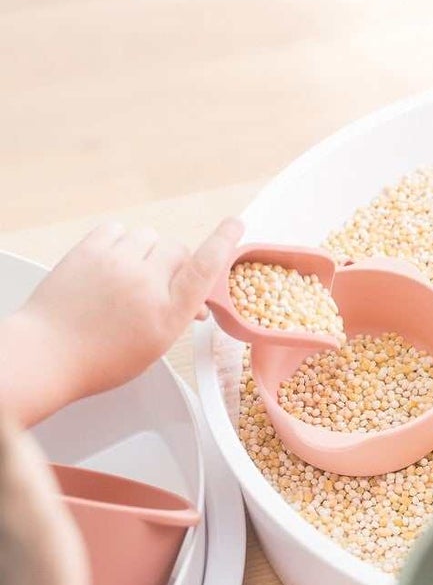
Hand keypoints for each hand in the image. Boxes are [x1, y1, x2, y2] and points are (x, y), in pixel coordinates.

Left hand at [2, 218, 242, 424]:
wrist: (46, 354)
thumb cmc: (98, 359)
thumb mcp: (152, 347)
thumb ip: (175, 317)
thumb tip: (194, 302)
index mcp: (167, 313)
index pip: (205, 268)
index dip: (223, 242)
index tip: (234, 225)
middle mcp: (146, 284)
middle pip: (176, 249)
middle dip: (172, 263)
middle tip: (156, 282)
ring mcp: (116, 264)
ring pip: (147, 236)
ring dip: (144, 251)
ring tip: (128, 274)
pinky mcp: (88, 251)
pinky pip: (116, 230)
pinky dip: (119, 242)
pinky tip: (111, 262)